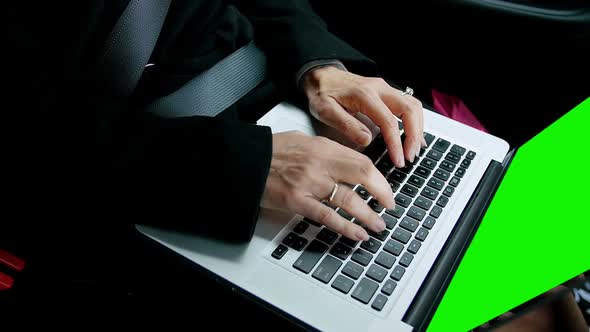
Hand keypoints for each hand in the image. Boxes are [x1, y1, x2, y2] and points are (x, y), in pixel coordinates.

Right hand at [261, 131, 394, 240]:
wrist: (245, 160)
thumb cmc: (271, 151)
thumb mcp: (302, 141)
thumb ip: (326, 151)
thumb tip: (346, 161)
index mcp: (323, 147)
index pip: (361, 161)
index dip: (379, 178)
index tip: (386, 189)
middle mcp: (320, 163)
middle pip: (363, 175)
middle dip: (382, 194)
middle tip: (389, 207)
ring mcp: (309, 183)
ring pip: (349, 199)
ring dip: (368, 215)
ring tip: (377, 226)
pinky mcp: (296, 201)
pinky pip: (327, 216)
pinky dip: (345, 227)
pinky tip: (357, 234)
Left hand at [302, 66, 425, 167]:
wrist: (320, 75)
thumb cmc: (321, 93)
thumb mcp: (325, 111)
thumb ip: (346, 125)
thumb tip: (367, 140)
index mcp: (364, 96)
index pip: (388, 122)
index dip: (396, 143)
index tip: (399, 160)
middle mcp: (379, 89)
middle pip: (409, 110)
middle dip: (414, 135)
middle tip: (410, 156)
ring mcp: (385, 89)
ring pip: (413, 105)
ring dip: (417, 128)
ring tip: (413, 149)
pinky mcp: (386, 92)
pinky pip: (408, 105)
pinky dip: (415, 121)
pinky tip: (413, 136)